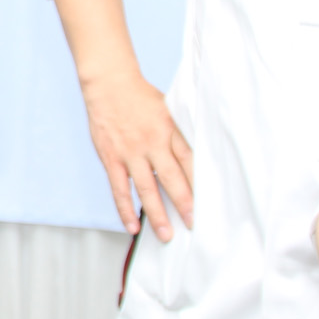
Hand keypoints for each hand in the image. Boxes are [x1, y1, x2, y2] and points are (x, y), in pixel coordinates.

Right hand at [80, 70, 194, 240]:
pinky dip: (125, 208)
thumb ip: (181, 132)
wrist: (109, 83)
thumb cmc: (141, 96)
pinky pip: (120, 188)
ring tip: (167, 235)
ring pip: (146, 189)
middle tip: (194, 225)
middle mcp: (152, 143)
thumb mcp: (169, 108)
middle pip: (172, 178)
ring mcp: (130, 153)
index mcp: (170, 130)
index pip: (190, 161)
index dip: (200, 183)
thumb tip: (200, 155)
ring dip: (157, 214)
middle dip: (184, 204)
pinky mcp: (112, 158)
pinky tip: (133, 226)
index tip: (210, 202)